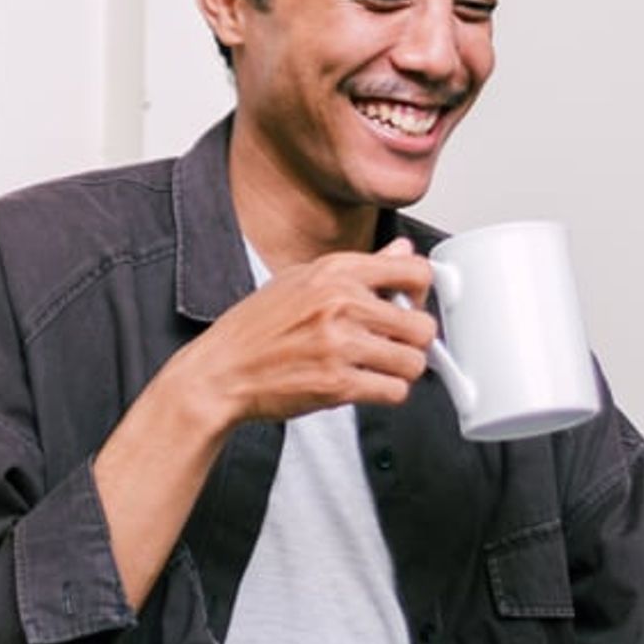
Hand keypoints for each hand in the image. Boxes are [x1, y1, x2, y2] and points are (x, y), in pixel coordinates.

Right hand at [194, 237, 437, 424]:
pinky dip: (386, 392)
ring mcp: (340, 344)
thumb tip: (403, 251)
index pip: (416, 271)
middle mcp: (341, 303)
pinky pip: (395, 391)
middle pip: (423, 325)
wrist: (221, 371)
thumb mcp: (303, 279)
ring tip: (378, 368)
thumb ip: (358, 267)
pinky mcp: (338, 384)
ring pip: (414, 362)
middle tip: (395, 345)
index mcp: (336, 272)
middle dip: (414, 341)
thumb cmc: (257, 328)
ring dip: (401, 370)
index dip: (421, 293)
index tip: (409, 306)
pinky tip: (365, 385)